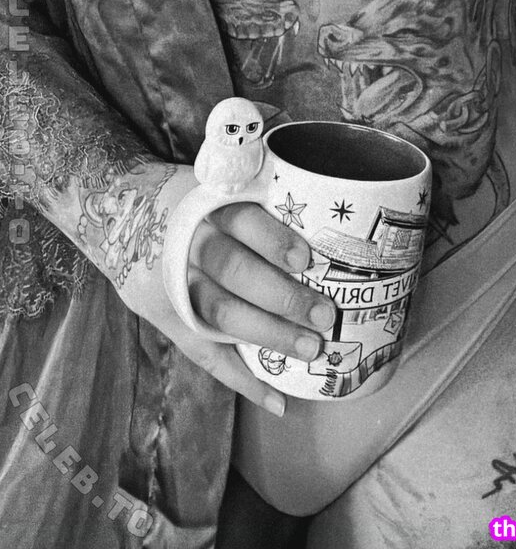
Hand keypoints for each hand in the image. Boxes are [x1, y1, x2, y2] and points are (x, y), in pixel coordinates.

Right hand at [116, 164, 335, 416]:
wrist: (118, 212)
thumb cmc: (189, 199)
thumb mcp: (213, 184)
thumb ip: (256, 201)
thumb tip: (327, 224)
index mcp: (202, 205)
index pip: (240, 221)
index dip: (273, 241)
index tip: (306, 260)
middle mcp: (186, 245)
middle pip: (233, 272)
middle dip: (281, 296)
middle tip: (324, 314)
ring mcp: (173, 284)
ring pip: (219, 314)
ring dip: (268, 336)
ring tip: (310, 349)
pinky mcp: (166, 317)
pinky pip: (204, 354)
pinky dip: (243, 380)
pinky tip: (278, 401)